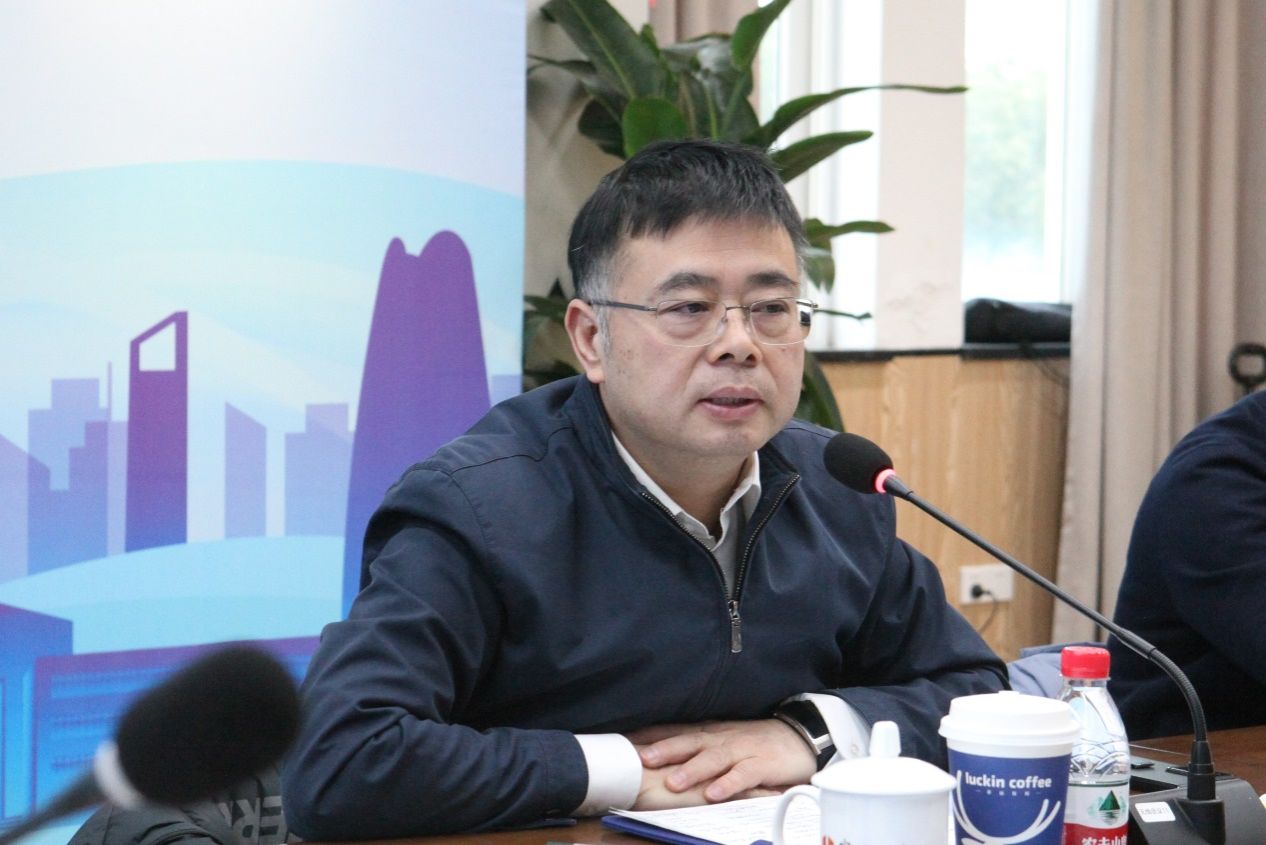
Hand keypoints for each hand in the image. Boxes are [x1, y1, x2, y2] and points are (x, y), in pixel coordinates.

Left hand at [626, 718, 815, 803]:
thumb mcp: (724, 741)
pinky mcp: (763, 764)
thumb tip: (664, 755)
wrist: (801, 736)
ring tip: (673, 782)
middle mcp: (723, 739)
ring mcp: (743, 750)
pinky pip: (744, 774)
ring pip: (714, 758)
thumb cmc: (756, 743)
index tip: (627, 743)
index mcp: (711, 733)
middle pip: (691, 741)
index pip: (678, 731)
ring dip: (693, 769)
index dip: (653, 736)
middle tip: (643, 759)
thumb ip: (698, 748)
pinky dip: (729, 783)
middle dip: (666, 750)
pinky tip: (714, 794)